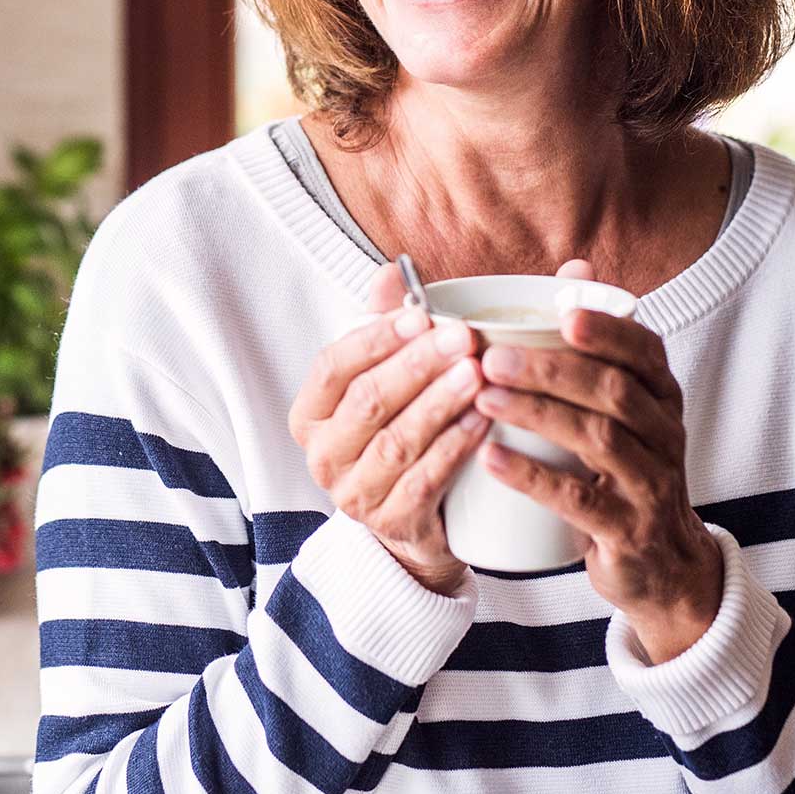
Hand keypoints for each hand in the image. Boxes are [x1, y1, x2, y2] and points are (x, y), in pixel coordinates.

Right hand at [287, 261, 489, 594]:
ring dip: (440, 403)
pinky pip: (425, 480)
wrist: (412, 520)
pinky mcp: (392, 522)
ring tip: (477, 373)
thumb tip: (390, 271)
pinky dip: (455, 446)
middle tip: (462, 337)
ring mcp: (355, 494)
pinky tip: (483, 420)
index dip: (376, 338)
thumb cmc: (395, 429)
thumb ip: (383, 324)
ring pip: (398, 441)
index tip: (421, 314)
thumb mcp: (382, 377)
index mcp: (311, 413)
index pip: (333, 367)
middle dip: (417, 365)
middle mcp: (324, 455)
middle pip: (368, 402)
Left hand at [473, 260, 722, 660]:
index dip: (608, 329)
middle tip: (491, 357)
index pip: (645, 350)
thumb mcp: (623, 406)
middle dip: (551, 369)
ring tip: (483, 398)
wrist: (663, 564)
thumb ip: (596, 342)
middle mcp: (665, 434)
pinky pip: (581, 500)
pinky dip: (534, 477)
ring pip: (598, 438)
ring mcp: (651, 485)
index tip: (563, 311)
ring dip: (537, 413)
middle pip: (613, 390)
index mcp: (662, 395)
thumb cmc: (626, 468)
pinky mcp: (629, 532)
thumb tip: (574, 264)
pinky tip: (492, 459)